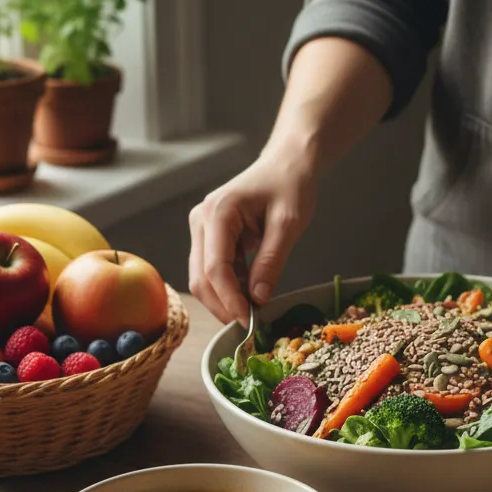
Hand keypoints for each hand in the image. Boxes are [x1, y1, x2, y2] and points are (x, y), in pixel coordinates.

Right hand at [188, 155, 316, 324]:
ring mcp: (203, 228)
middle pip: (201, 277)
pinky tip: (250, 296)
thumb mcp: (288, 224)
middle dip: (223, 305)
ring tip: (253, 313)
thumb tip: (258, 298)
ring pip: (204, 277)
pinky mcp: (211, 237)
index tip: (248, 321)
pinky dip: (231, 287)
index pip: (214, 268)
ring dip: (226, 298)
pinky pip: (215, 270)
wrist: (286, 165)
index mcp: (218, 212)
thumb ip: (271, 261)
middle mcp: (201, 220)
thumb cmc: (290, 186)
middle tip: (249, 326)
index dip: (229, 299)